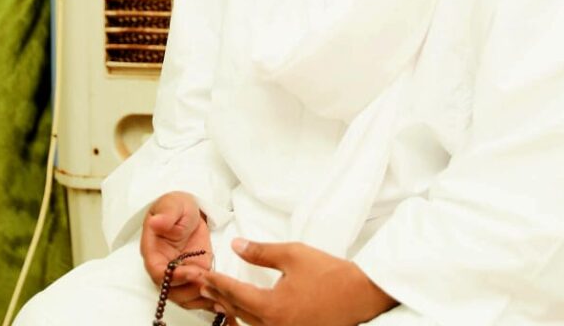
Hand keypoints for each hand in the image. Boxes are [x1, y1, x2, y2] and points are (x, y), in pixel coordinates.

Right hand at [140, 191, 213, 310]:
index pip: (158, 273)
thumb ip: (166, 215)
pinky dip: (208, 299)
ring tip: (217, 288)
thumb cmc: (176, 207)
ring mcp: (178, 275)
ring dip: (200, 297)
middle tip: (209, 280)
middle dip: (191, 290)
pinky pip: (197, 295)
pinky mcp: (193, 277)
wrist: (188, 211)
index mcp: (153, 251)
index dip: (174, 277)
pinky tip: (221, 298)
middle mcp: (163, 267)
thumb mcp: (173, 204)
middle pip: (172, 291)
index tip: (193, 271)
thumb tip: (155, 222)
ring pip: (184, 297)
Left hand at [200, 239, 397, 325]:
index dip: (217, 282)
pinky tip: (244, 311)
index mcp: (272, 307)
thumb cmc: (328, 273)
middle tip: (202, 284)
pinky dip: (249, 318)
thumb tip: (236, 245)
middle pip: (238, 311)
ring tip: (217, 297)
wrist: (361, 295)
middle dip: (219, 296)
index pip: (235, 293)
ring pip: (250, 323)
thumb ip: (260, 252)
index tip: (204, 274)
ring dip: (231, 308)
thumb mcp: (292, 254)